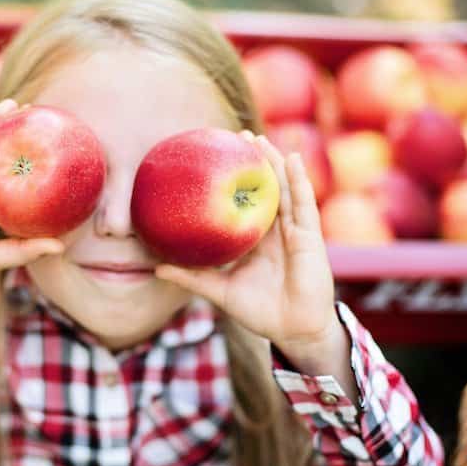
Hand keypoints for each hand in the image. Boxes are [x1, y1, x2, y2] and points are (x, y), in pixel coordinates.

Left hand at [155, 133, 343, 368]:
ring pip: (284, 189)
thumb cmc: (260, 311)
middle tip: (237, 135)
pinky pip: (304, 203)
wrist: (293, 331)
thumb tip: (156, 269)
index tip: (218, 156)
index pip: (245, 202)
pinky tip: (291, 159)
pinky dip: (299, 180)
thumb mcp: (220, 291)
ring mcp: (294, 231)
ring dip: (274, 162)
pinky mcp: (310, 237)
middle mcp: (275, 230)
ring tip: (259, 139)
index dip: (235, 179)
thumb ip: (192, 278)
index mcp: (256, 239)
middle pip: (265, 188)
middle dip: (254, 161)